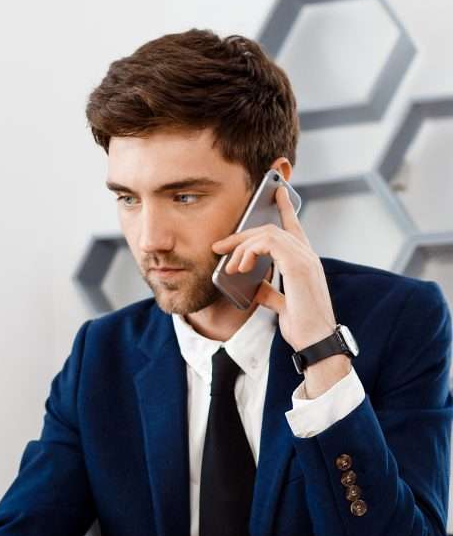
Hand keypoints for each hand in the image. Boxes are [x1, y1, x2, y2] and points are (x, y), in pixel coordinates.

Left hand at [211, 186, 350, 395]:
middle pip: (272, 229)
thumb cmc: (303, 327)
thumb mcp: (281, 306)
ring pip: (268, 234)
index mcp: (304, 262)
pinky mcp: (299, 265)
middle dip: (242, 235)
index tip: (276, 192)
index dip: (285, 208)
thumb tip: (256, 287)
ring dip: (242, 247)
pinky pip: (270, 243)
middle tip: (219, 246)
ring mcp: (305, 259)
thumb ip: (270, 292)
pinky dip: (250, 251)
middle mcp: (307, 256)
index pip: (294, 228)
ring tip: (230, 266)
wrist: (316, 343)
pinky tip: (240, 266)